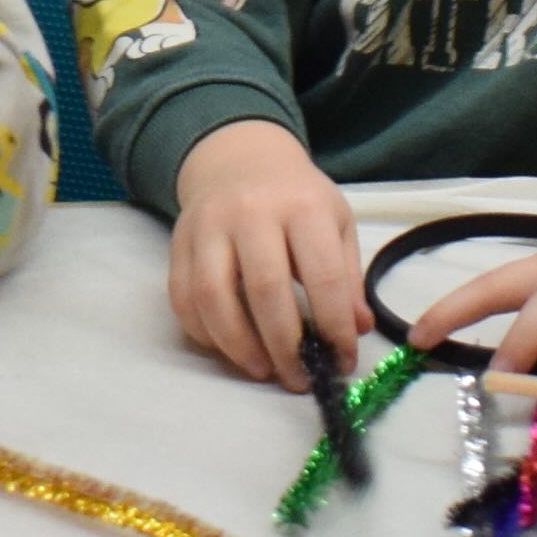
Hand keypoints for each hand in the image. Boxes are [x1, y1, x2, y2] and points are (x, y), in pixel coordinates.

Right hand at [163, 118, 364, 385]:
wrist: (240, 158)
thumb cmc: (296, 198)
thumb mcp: (336, 223)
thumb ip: (347, 276)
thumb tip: (357, 328)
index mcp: (302, 206)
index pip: (322, 276)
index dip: (334, 327)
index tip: (342, 361)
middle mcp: (251, 212)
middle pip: (265, 290)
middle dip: (285, 346)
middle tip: (299, 378)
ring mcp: (208, 226)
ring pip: (213, 296)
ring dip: (238, 346)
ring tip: (262, 370)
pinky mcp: (178, 242)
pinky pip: (183, 297)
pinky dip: (204, 332)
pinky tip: (228, 348)